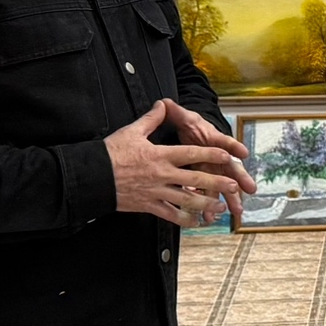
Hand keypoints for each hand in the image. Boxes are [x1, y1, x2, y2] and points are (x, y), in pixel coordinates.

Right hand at [107, 100, 242, 227]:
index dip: (212, 155)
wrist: (91, 177)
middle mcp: (162, 175)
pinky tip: (197, 221)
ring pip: (187, 200)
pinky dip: (185, 220)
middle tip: (234, 186)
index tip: (228, 157)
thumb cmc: (111, 153)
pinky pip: (170, 215)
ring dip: (206, 204)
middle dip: (217, 183)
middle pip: (195, 180)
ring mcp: (156, 192)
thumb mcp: (132, 131)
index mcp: (161, 155)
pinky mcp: (148, 206)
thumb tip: (162, 104)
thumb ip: (151, 119)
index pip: (192, 154)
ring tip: (221, 207)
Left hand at [164, 99, 256, 214]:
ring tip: (235, 211)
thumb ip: (176, 112)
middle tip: (250, 188)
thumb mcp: (184, 118)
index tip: (243, 153)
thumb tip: (165, 102)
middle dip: (241, 179)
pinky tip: (211, 217)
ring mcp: (215, 169)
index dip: (234, 146)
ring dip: (231, 198)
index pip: (225, 141)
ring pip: (225, 185)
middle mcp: (218, 156)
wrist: (194, 133)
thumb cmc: (192, 126)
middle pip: (232, 168)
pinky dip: (211, 206)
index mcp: (213, 139)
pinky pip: (211, 194)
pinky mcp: (208, 180)